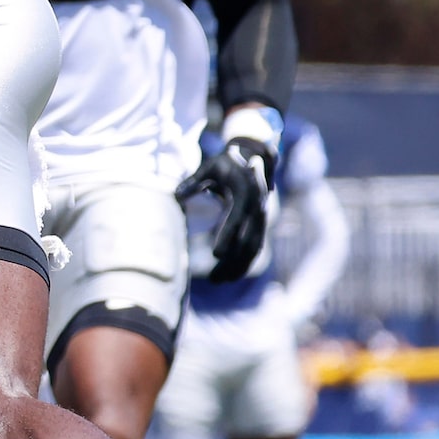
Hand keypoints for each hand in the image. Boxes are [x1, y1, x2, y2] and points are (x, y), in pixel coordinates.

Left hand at [176, 137, 275, 282]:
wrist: (255, 156)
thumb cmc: (227, 162)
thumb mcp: (210, 166)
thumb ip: (193, 181)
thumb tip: (176, 196)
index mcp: (245, 193)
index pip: (236, 219)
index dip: (227, 237)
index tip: (215, 254)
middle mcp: (257, 208)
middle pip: (247, 241)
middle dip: (231, 262)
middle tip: (213, 279)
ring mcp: (262, 218)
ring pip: (253, 249)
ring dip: (238, 267)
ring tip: (217, 281)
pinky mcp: (261, 225)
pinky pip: (255, 247)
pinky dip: (244, 263)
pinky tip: (229, 275)